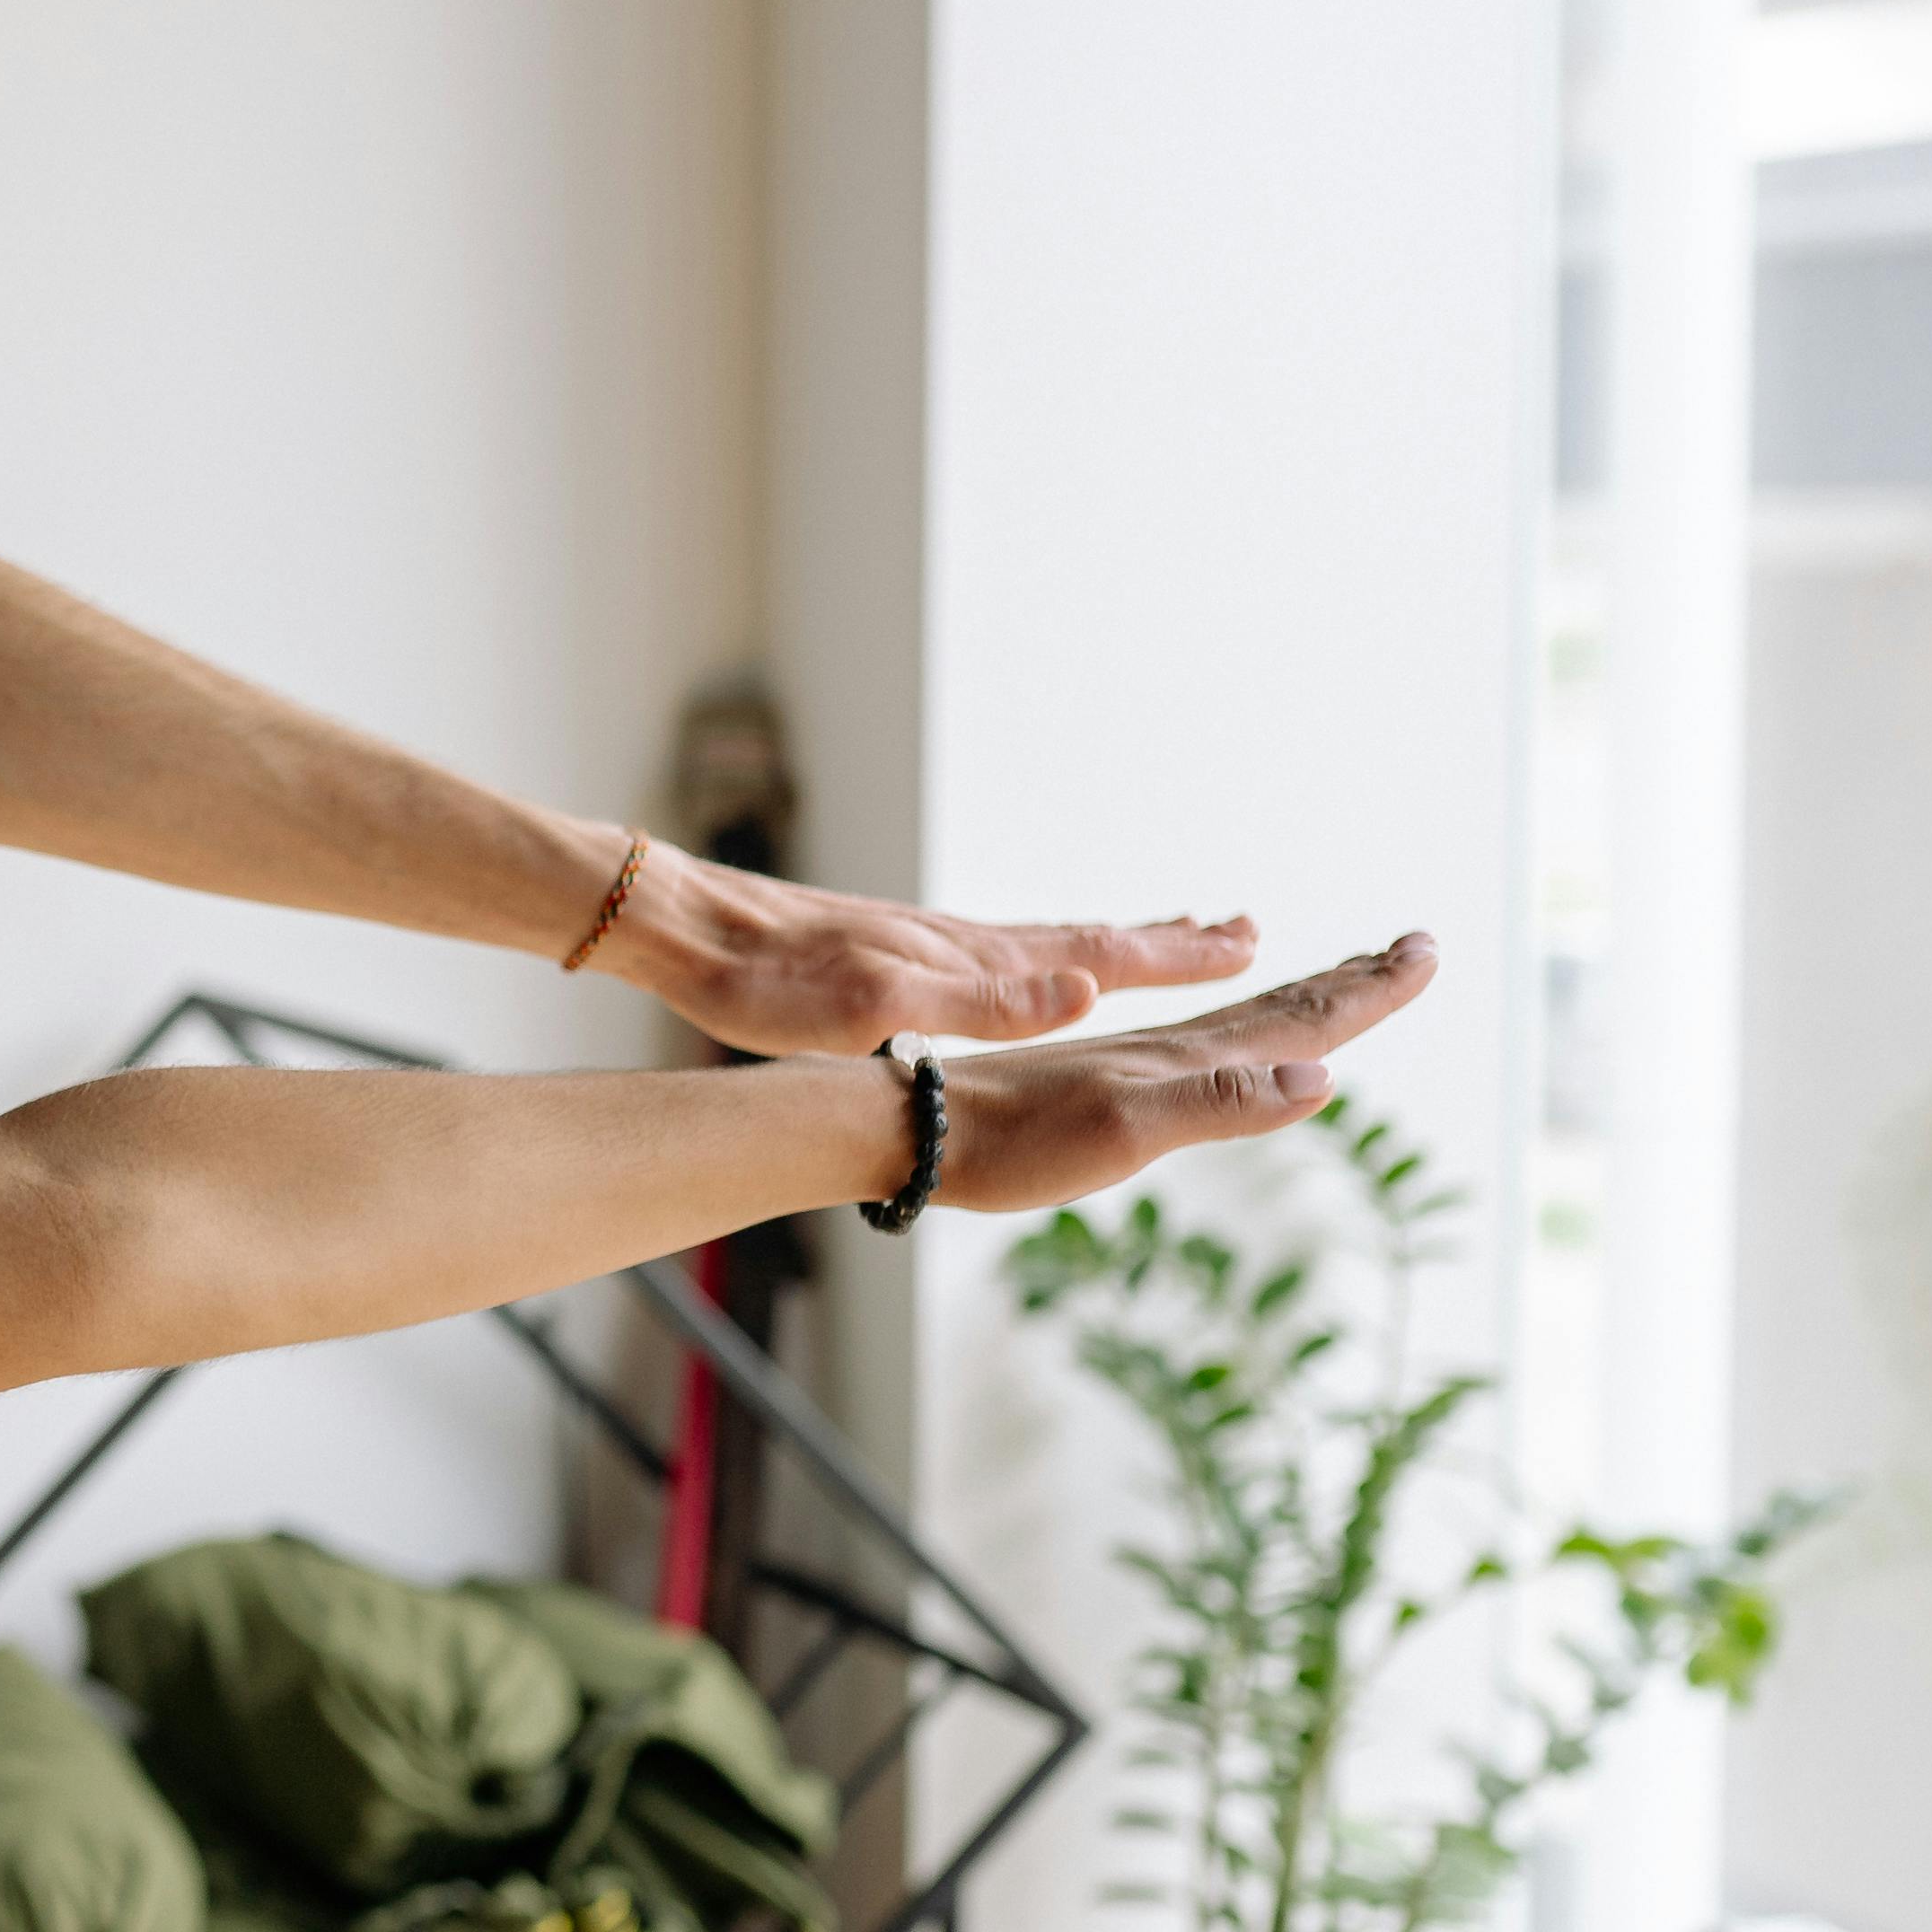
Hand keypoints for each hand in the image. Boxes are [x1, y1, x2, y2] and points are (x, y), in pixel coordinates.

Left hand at [605, 847, 1259, 1052]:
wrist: (683, 926)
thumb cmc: (765, 979)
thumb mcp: (875, 1005)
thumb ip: (981, 1003)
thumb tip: (1086, 992)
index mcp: (967, 960)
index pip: (1096, 952)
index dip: (1173, 955)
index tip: (1248, 942)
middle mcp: (957, 942)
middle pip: (1084, 938)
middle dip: (1164, 940)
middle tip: (1241, 928)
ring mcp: (923, 942)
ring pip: (1040, 940)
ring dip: (1109, 941)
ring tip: (1156, 937)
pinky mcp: (886, 950)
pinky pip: (993, 950)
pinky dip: (1040, 951)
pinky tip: (1027, 964)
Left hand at [914, 936, 1436, 1214]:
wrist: (909, 1126)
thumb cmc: (1009, 1141)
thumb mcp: (1123, 1130)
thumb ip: (1218, 1102)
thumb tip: (1319, 1073)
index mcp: (1179, 1057)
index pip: (1293, 1016)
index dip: (1364, 992)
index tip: (1425, 953)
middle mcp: (1157, 1047)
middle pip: (1270, 1004)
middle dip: (1345, 983)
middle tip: (1410, 950)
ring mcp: (1121, 1059)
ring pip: (1225, 1015)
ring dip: (1286, 994)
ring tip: (1326, 975)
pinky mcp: (1084, 1079)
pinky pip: (1177, 1039)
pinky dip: (1214, 1020)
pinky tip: (1202, 1029)